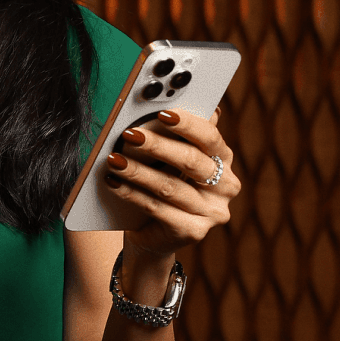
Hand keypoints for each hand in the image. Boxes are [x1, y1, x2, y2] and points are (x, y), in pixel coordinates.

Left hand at [104, 108, 239, 258]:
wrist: (156, 235)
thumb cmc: (163, 184)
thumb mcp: (170, 160)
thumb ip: (174, 135)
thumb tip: (164, 105)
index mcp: (223, 159)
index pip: (210, 137)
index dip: (187, 124)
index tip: (163, 113)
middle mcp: (225, 186)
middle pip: (190, 161)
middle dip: (157, 146)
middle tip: (129, 134)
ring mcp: (212, 212)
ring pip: (170, 187)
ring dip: (138, 171)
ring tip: (114, 160)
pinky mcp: (193, 232)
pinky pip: (157, 209)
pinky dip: (132, 194)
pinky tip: (114, 182)